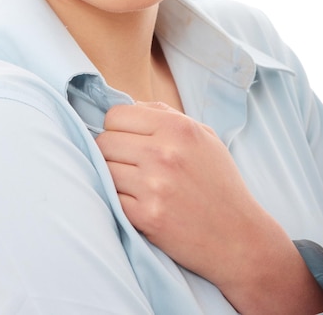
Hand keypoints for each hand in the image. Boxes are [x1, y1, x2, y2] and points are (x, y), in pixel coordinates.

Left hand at [96, 101, 259, 281]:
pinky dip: (119, 200)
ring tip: (134, 183)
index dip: (117, 127)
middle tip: (128, 163)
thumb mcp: (204, 136)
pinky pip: (111, 198)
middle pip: (104, 141)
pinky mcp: (146, 216)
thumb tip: (131, 106)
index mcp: (177, 128)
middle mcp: (163, 152)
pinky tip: (138, 202)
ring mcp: (154, 185)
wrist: (239, 238)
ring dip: (114, 176)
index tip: (126, 138)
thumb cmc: (220, 183)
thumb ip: (167, 115)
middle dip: (111, 152)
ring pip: (104, 169)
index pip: (116, 115)